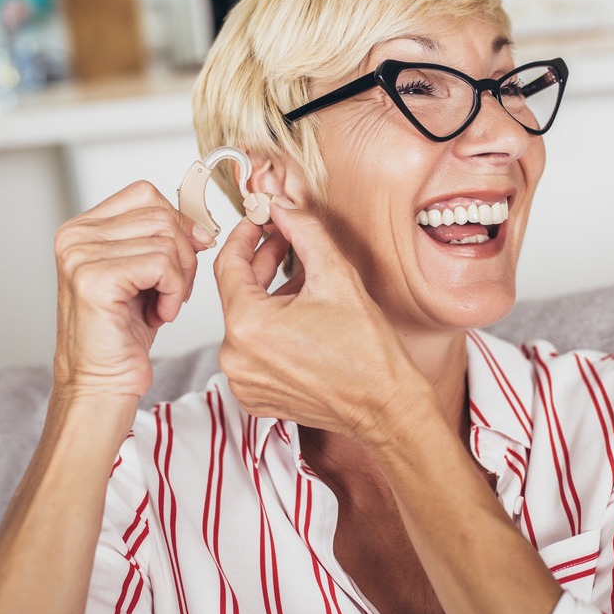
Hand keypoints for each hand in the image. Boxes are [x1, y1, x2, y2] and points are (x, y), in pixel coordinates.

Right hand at [53, 181, 211, 399]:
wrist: (101, 382)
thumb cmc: (123, 333)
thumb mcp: (145, 274)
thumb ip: (162, 240)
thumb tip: (200, 225)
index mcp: (82, 228)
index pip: (146, 193)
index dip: (178, 221)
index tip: (187, 253)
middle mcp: (74, 236)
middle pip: (161, 215)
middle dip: (184, 255)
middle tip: (173, 291)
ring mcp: (80, 255)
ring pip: (167, 240)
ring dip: (180, 278)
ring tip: (162, 305)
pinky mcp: (95, 278)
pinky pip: (162, 264)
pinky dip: (173, 292)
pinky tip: (158, 314)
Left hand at [212, 203, 426, 443]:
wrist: (384, 405)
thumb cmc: (367, 352)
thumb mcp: (336, 275)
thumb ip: (304, 231)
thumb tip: (283, 207)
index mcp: (247, 325)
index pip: (228, 265)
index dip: (244, 236)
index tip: (258, 223)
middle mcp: (235, 357)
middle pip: (237, 294)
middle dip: (261, 264)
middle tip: (285, 243)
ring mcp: (243, 380)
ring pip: (245, 322)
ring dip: (268, 297)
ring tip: (301, 282)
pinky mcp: (254, 396)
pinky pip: (251, 351)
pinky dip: (269, 330)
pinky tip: (298, 317)